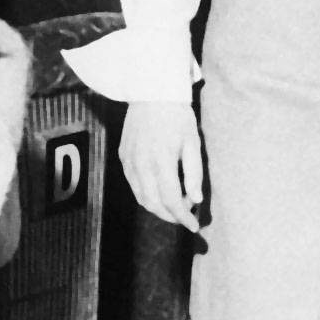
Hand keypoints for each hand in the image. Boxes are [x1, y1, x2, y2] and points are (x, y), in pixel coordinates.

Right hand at [119, 100, 204, 227]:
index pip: (171, 200)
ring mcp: (129, 162)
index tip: (194, 226)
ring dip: (158, 209)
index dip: (183, 217)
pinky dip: (146, 195)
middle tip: (187, 219)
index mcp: (161, 162)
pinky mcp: (123, 157)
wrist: (152, 93)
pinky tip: (159, 194)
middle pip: (154, 204)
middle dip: (171, 216)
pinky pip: (133, 185)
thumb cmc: (177, 116)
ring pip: (141, 198)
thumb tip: (195, 200)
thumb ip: (193, 173)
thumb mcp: (192, 143)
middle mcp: (141, 165)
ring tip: (175, 208)